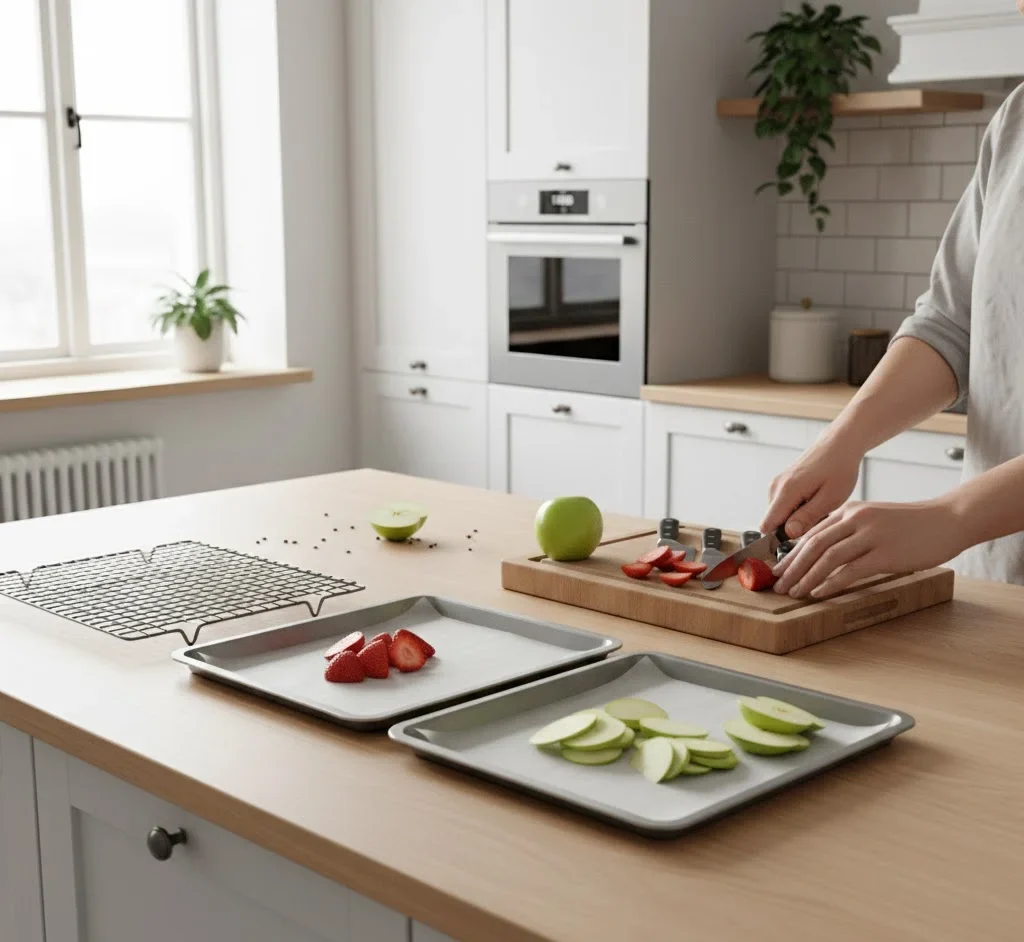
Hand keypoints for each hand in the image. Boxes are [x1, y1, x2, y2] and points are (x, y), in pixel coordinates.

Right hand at [760, 442, 861, 539]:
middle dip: (793, 528)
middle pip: (774, 522)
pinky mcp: (780, 483)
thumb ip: (807, 517)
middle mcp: (775, 487)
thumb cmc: (839, 470)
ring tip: (818, 507)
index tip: (799, 539)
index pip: (767, 525)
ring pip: (779, 514)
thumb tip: (788, 534)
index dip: (779, 539)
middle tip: (818, 518)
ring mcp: (776, 484)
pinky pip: (783, 505)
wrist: (838, 445)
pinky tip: (814, 499)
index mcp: (786, 491)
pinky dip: (797, 508)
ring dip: (796, 518)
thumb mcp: (830, 498)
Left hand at [771, 500, 961, 598]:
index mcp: (850, 511)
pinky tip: (818, 593)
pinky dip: (830, 583)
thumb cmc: (911, 524)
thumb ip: (849, 531)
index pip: (811, 533)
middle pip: (813, 545)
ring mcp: (870, 535)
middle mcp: (856, 519)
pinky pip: (850, 570)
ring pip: (827, 558)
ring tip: (793, 592)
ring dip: (806, 577)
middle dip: (792, 567)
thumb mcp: (874, 519)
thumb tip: (823, 552)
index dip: (791, 553)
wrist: (947, 520)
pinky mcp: (885, 553)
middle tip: (777, 584)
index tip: (777, 569)